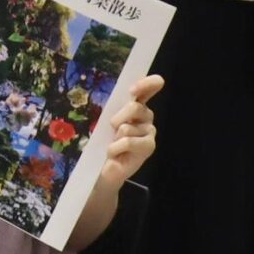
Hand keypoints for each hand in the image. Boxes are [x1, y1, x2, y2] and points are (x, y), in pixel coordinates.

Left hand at [95, 75, 163, 189]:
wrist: (103, 168)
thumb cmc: (103, 141)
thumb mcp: (105, 121)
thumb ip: (115, 107)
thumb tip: (123, 98)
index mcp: (136, 105)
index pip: (148, 88)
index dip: (145, 84)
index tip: (133, 90)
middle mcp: (146, 116)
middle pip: (134, 107)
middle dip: (118, 117)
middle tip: (111, 128)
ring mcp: (150, 131)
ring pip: (127, 127)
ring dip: (115, 137)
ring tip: (114, 145)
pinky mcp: (149, 146)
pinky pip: (129, 141)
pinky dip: (116, 148)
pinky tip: (115, 154)